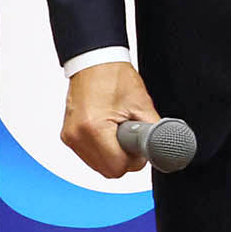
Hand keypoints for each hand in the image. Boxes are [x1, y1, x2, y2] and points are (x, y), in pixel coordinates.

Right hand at [62, 58, 160, 179]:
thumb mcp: (142, 104)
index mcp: (94, 128)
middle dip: (122, 160)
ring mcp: (70, 136)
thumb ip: (153, 131)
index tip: (138, 146)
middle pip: (106, 170)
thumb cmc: (114, 76)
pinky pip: (88, 155)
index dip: (133, 160)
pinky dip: (101, 150)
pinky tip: (107, 132)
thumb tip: (162, 147)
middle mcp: (77, 135)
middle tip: (130, 139)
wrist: (94, 61)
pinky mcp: (67, 135)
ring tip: (117, 131)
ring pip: (97, 165)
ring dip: (111, 156)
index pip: (117, 167)